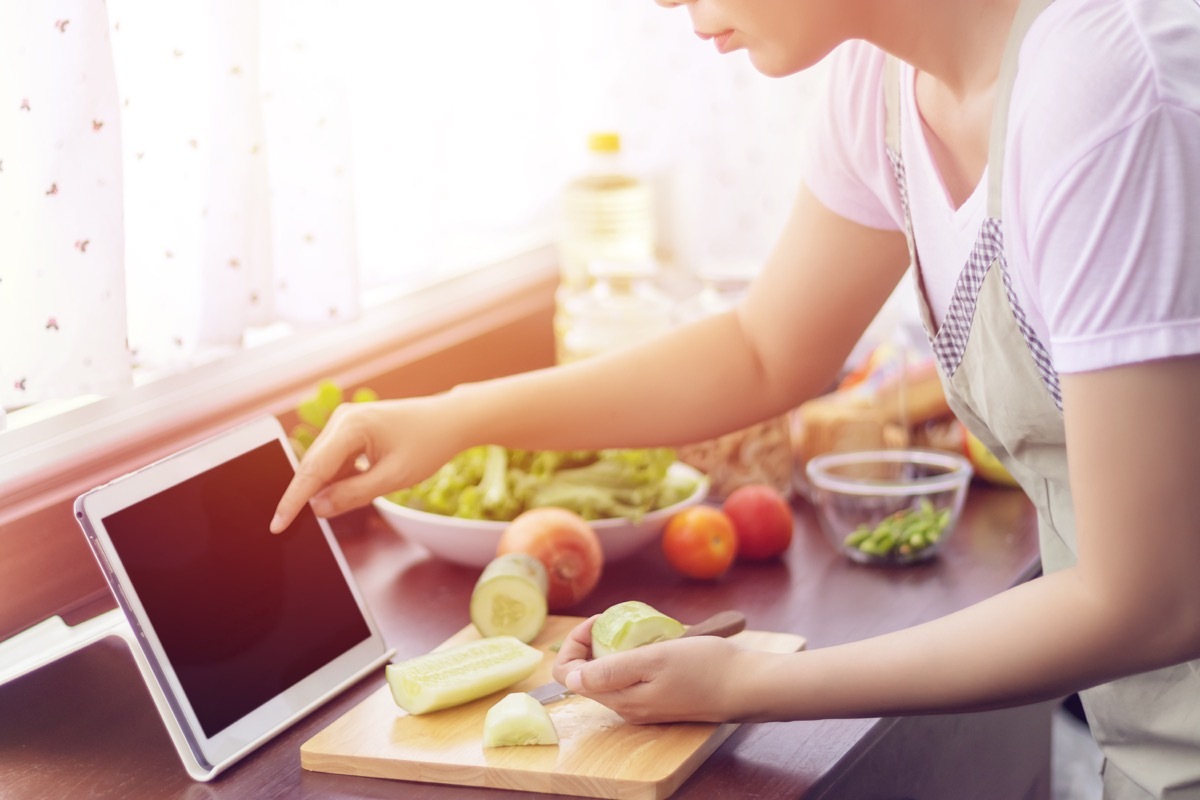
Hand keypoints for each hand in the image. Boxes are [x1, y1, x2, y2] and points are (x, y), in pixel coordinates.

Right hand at [271, 396, 458, 531]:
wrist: (450, 421)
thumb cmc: (428, 444)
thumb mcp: (394, 477)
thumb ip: (353, 495)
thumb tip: (317, 508)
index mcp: (351, 425)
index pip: (312, 469)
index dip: (293, 500)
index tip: (277, 525)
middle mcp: (342, 419)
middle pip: (313, 467)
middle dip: (311, 496)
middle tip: (320, 519)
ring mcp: (344, 422)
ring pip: (324, 466)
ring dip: (333, 486)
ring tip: (373, 483)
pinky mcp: (350, 430)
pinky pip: (336, 461)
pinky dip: (343, 478)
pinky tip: (370, 478)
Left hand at [552, 615, 753, 723]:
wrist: (746, 685)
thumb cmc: (704, 668)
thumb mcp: (654, 660)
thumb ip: (611, 670)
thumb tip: (571, 678)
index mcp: (620, 698)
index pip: (568, 676)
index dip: (574, 644)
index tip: (598, 622)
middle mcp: (627, 707)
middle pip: (586, 674)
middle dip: (592, 643)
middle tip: (616, 620)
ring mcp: (643, 705)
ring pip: (608, 675)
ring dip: (612, 648)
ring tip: (635, 628)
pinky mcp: (659, 699)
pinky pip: (630, 677)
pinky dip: (631, 656)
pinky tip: (652, 642)